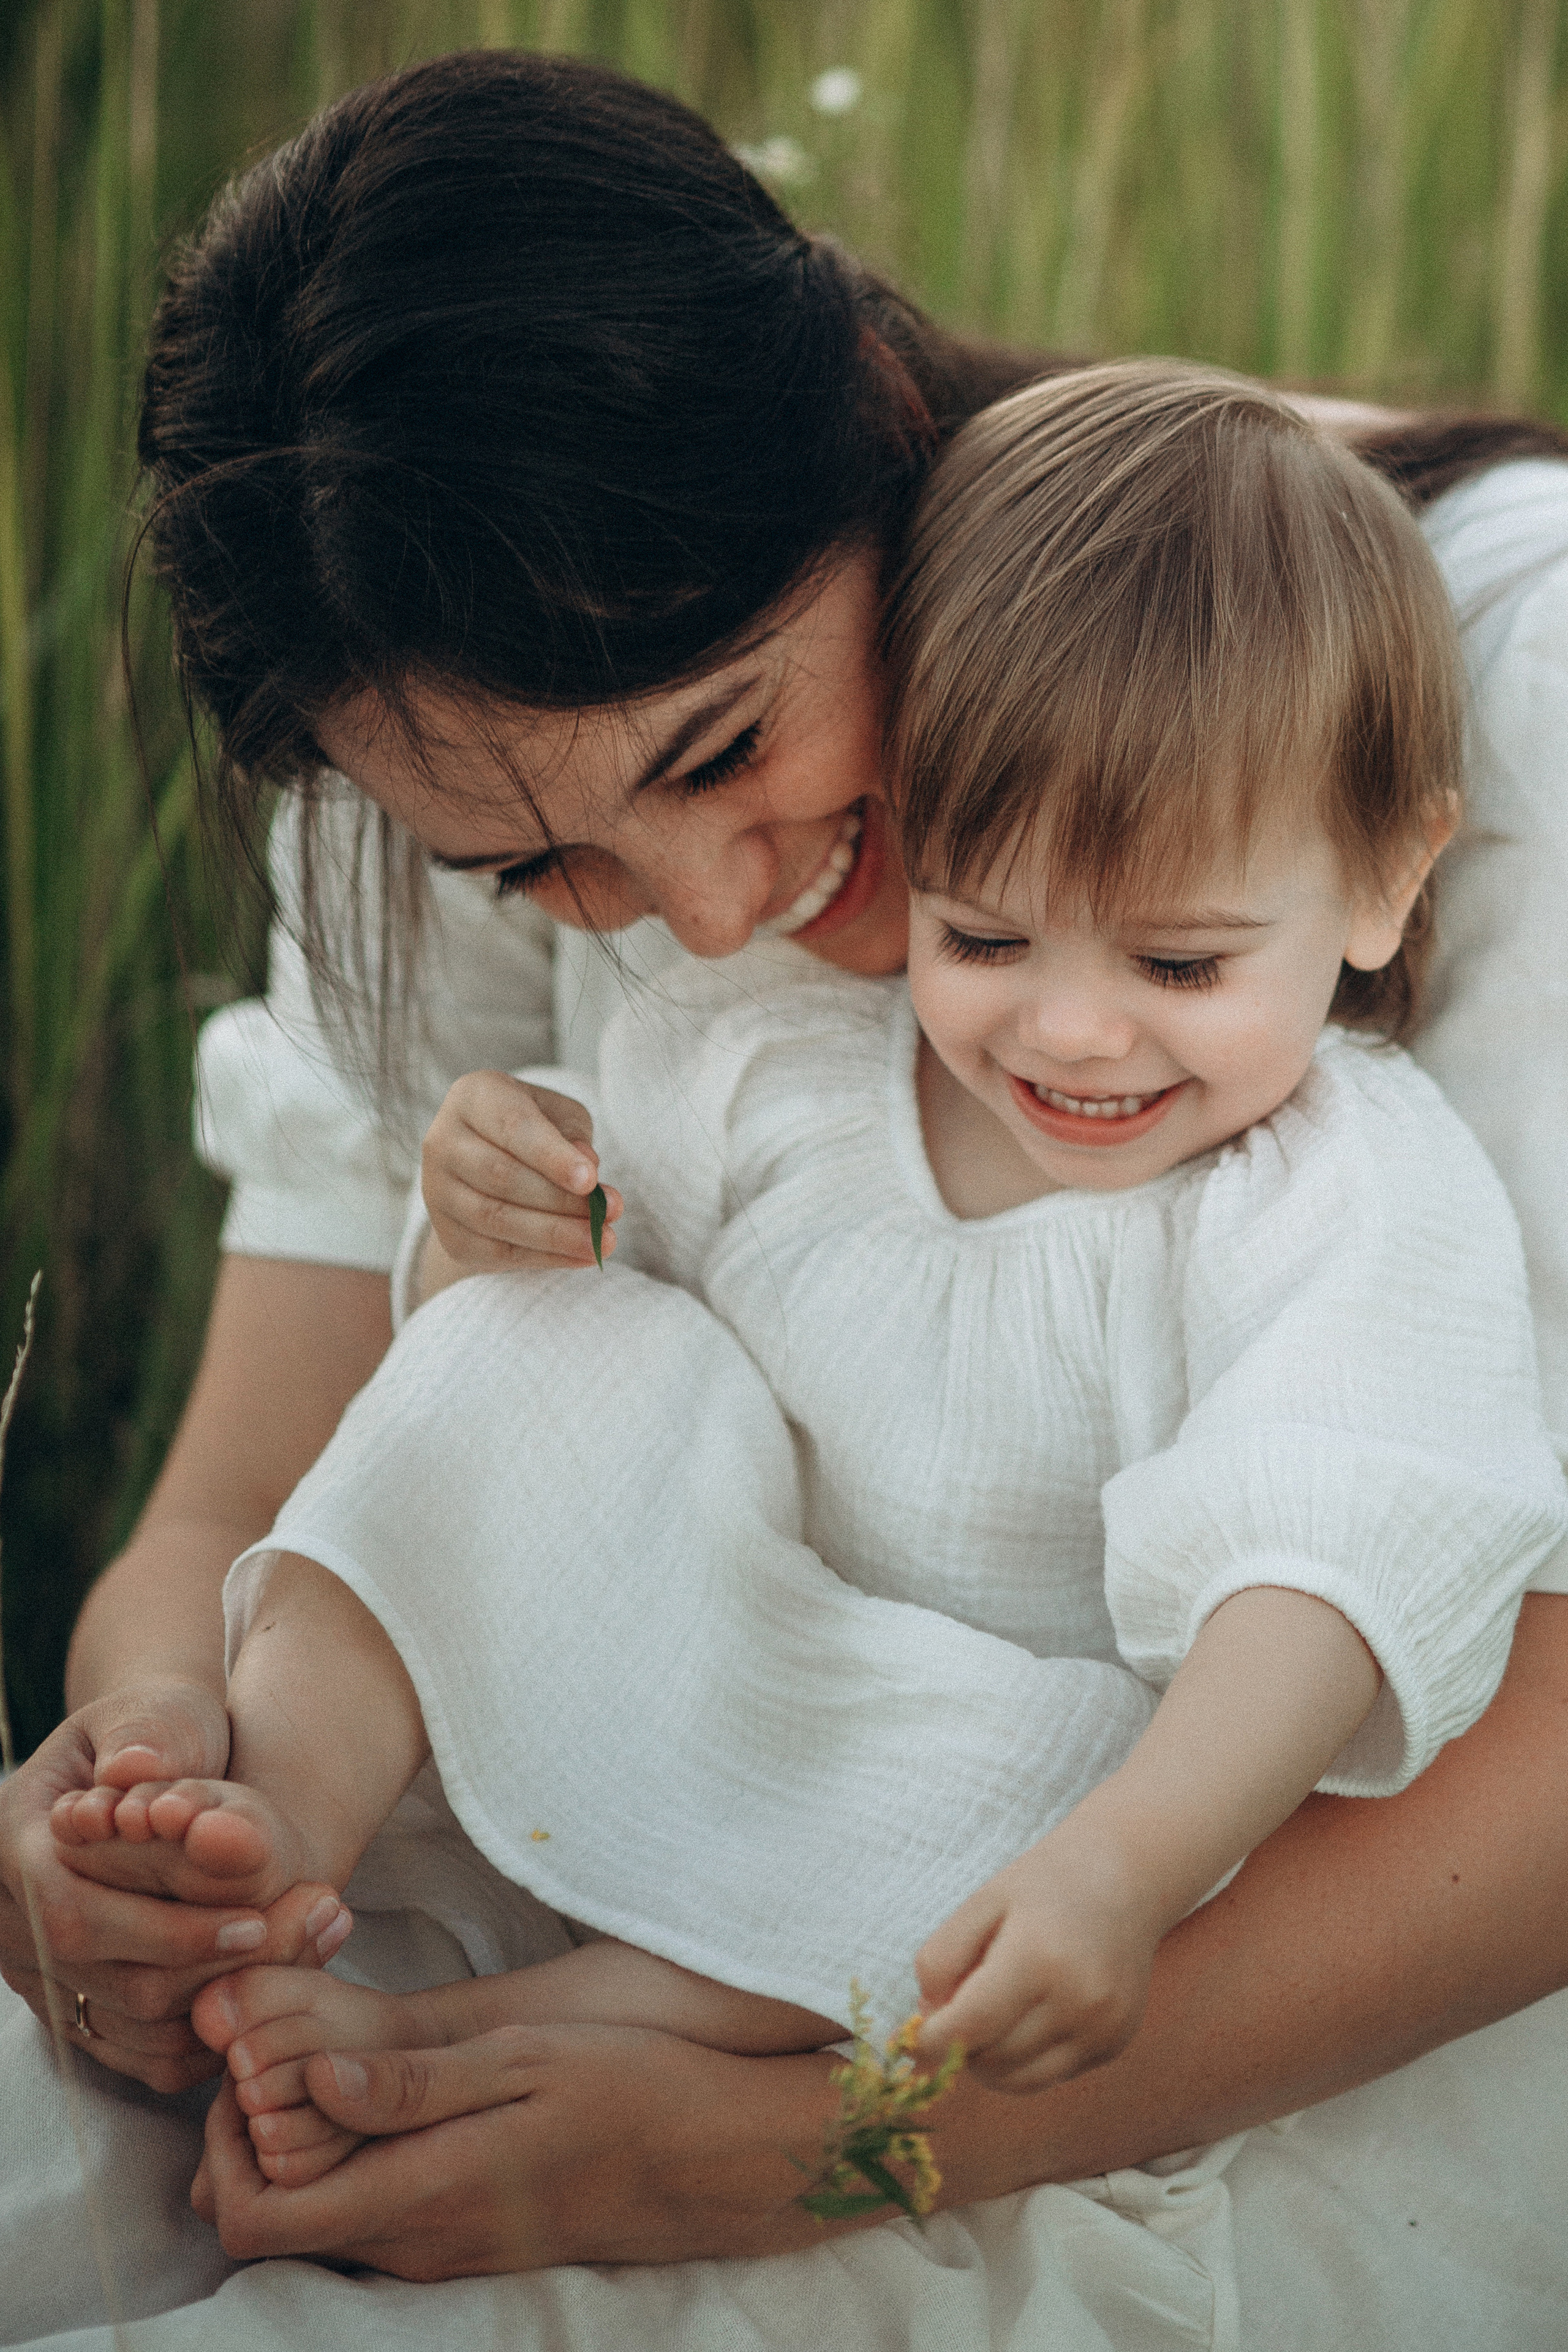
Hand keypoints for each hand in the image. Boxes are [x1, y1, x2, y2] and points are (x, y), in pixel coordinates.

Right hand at [0, 1684, 345, 2091]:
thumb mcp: (160, 1710)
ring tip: (310, 1949)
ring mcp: (36, 1973)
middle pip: (108, 1981)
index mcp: (13, 1843)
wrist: (151, 1770)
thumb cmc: (160, 1734)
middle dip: (213, 1967)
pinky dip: (211, 2034)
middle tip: (306, 1932)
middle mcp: (9, 1921)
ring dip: (226, 2003)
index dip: (167, 1931)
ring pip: (130, 2028)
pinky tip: (273, 1987)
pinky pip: (141, 2054)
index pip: (76, 1917)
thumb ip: (150, 1732)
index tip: (254, 1921)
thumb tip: (133, 1769)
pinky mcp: (75, 2009)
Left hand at [193, 2023, 853, 2275]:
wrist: (717, 2157)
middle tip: (275, 2050)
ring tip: (327, 2058)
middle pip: (272, 2225)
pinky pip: (370, 2216)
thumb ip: (412, 2079)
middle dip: (247, 2141)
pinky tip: (381, 2092)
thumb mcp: (523, 2058)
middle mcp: (418, 2242)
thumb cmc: (629, 2089)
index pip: (255, 2216)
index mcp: (421, 2193)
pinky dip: (347, 2162)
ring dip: (298, 2149)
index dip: (221, 2145)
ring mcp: (443, 2251)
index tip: (249, 2064)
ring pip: (319, 2220)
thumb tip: (311, 2077)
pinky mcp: (469, 2241)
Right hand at [420, 1073, 622, 1276]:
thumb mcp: (560, 1116)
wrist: (489, 1159)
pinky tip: (582, 1256)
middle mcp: (443, 1140)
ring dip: (556, 1235)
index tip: (590, 1180)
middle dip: (562, 1200)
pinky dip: (544, 1258)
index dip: (551, 1156)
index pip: (511, 1126)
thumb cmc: (534, 1128)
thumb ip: (573, 1135)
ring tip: (604, 1242)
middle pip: (502, 1176)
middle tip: (611, 1213)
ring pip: (496, 1218)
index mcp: (473, 1097)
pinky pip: (495, 1251)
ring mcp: (437, 1190)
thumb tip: (587, 1165)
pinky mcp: (448, 1232)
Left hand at [914, 1838, 1159, 2093]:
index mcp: (1037, 1957)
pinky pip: (1051, 2075)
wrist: (1125, 1878)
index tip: (910, 2038)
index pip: (970, 2026)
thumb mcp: (981, 1903)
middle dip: (959, 2047)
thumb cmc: (1044, 1885)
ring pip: (1020, 2081)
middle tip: (953, 2012)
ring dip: (989, 2062)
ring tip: (986, 2017)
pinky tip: (1027, 2016)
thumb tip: (927, 2018)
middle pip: (992, 2060)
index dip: (931, 2042)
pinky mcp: (1114, 2044)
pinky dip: (1025, 2059)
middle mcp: (1077, 2001)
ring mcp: (1102, 2027)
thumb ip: (942, 1959)